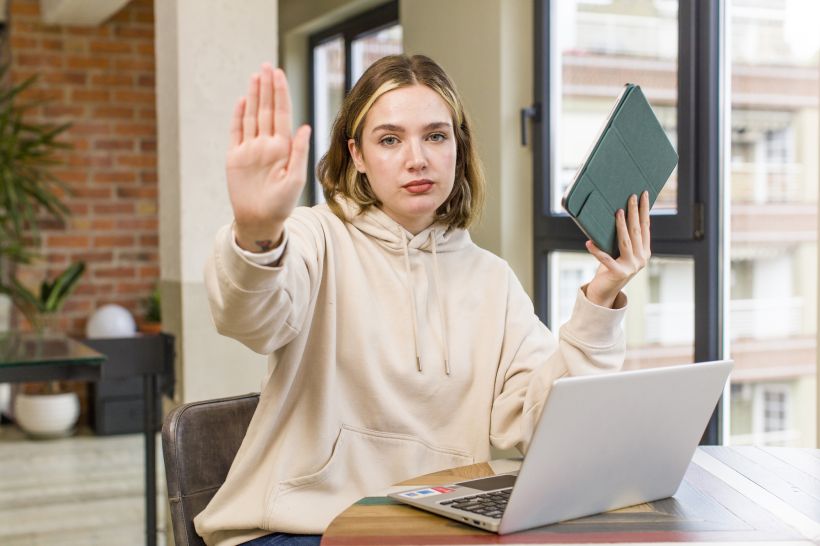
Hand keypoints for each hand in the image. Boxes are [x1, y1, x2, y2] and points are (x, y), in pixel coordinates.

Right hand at [227, 63, 310, 251]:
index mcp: (282, 147)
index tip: (279, 74)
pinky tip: (242, 101)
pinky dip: (238, 116)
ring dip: (254, 96)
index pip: (281, 114)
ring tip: (256, 76)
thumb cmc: (281, 204)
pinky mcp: (235, 157)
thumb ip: (299, 152)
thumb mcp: (295, 179)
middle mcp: (266, 144)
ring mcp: (250, 149)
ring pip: (252, 116)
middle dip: (267, 87)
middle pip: (266, 110)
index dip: (280, 93)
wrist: (259, 220)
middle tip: (267, 66)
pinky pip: (236, 132)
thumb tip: (305, 127)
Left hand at [584, 191, 650, 307]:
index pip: (645, 226)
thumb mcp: (620, 252)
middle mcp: (641, 258)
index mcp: (644, 251)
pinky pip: (605, 258)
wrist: (605, 291)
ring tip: (618, 212)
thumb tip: (617, 213)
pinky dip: (596, 250)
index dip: (645, 210)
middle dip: (634, 212)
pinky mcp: (618, 273)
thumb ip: (624, 238)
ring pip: (626, 241)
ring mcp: (631, 267)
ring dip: (621, 225)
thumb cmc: (610, 267)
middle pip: (637, 231)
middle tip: (631, 196)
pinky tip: (589, 242)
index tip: (644, 194)